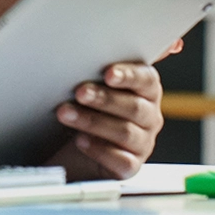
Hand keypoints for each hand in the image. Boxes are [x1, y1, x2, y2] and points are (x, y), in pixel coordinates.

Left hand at [48, 61, 164, 179]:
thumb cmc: (88, 107)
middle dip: (104, 98)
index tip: (108, 73)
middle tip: (79, 92)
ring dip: (92, 121)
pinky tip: (80, 141)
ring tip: (66, 114)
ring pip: (124, 132)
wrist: (76, 148)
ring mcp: (142, 143)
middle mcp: (149, 116)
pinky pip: (121, 160)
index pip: (146, 79)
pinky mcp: (129, 166)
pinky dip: (99, 150)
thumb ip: (100, 65)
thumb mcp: (95, 82)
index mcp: (146, 90)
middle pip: (134, 107)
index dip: (129, 75)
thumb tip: (98, 48)